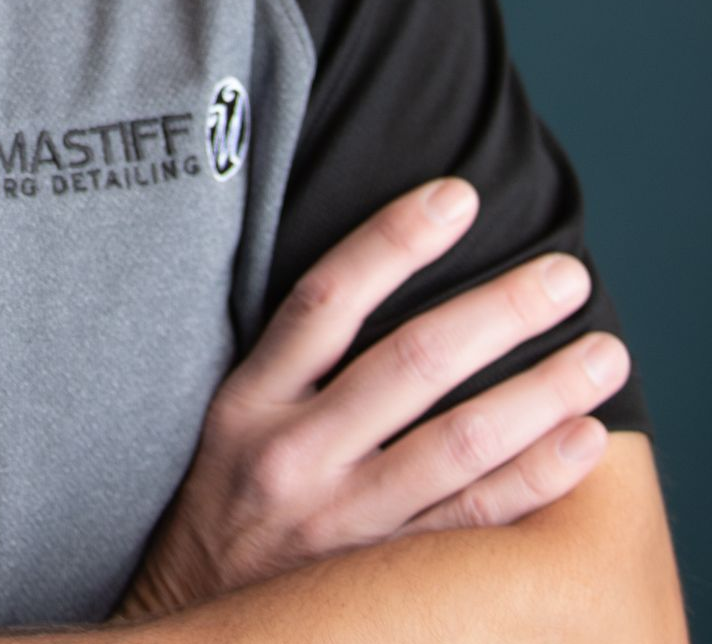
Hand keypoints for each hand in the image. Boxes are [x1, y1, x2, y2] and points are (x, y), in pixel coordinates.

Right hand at [113, 176, 630, 621]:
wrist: (194, 628)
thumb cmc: (226, 505)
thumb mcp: (230, 420)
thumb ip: (292, 360)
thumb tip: (381, 274)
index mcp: (250, 401)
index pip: (326, 299)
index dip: (392, 240)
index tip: (457, 195)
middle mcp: (296, 455)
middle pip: (410, 363)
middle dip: (498, 310)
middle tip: (566, 275)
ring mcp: (343, 524)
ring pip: (457, 443)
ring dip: (540, 390)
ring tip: (601, 354)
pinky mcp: (383, 582)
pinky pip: (475, 524)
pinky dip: (534, 478)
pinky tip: (583, 441)